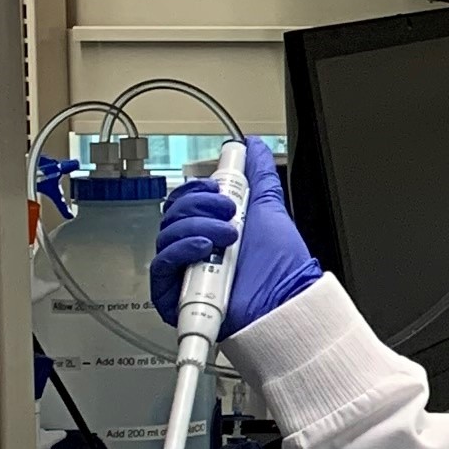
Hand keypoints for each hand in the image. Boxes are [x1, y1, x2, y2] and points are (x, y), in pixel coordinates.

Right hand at [151, 134, 318, 335]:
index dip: (195, 190)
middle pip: (172, 215)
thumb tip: (256, 147)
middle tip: (229, 212)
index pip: (184, 202)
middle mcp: (195, 249)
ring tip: (228, 236)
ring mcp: (184, 271)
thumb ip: (260, 176)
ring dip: (198, 227)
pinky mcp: (174, 295)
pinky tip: (204, 247)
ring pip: (166, 235)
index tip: (216, 188)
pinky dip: (181, 250)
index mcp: (212, 229)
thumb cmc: (281, 266)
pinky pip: (161, 264)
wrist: (286, 301)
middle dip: (199, 206)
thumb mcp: (269, 210)